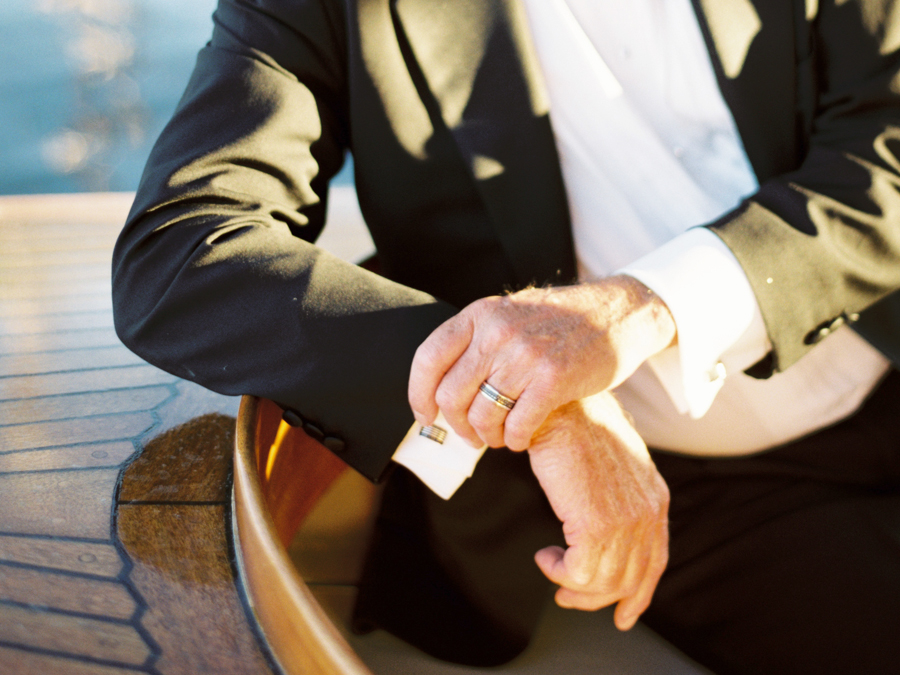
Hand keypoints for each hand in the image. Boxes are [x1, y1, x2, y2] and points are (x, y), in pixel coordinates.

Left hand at [408, 275, 675, 449]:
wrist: (618, 313)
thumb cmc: (561, 320)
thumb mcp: (512, 313)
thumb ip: (479, 340)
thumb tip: (442, 385)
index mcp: (481, 314)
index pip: (429, 358)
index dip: (419, 394)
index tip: (425, 416)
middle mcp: (497, 333)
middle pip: (452, 395)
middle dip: (456, 425)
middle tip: (469, 435)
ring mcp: (525, 356)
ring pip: (482, 416)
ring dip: (486, 436)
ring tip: (498, 436)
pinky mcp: (553, 381)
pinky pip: (517, 426)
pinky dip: (514, 440)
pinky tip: (521, 438)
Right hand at [527, 393, 669, 629]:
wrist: (561, 406)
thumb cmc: (576, 425)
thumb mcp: (611, 463)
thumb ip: (617, 495)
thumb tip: (601, 524)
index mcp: (655, 498)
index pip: (656, 561)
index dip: (639, 593)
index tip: (622, 614)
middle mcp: (648, 513)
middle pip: (631, 580)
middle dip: (597, 598)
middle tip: (567, 596)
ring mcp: (625, 521)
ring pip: (604, 582)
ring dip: (572, 585)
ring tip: (551, 566)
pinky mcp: (595, 525)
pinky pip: (579, 573)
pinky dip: (558, 571)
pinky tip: (545, 555)